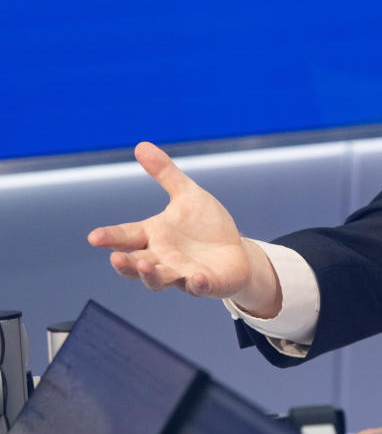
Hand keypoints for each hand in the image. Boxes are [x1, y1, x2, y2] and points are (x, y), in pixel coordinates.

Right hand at [88, 142, 279, 314]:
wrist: (234, 252)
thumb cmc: (205, 226)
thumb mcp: (187, 195)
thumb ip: (165, 174)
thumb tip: (141, 145)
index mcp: (153, 236)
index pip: (126, 236)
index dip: (110, 237)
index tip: (94, 237)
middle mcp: (162, 259)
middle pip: (136, 266)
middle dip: (126, 264)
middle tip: (116, 258)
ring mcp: (181, 274)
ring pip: (160, 281)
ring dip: (152, 276)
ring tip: (147, 266)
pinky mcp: (205, 284)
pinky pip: (198, 287)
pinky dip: (195, 283)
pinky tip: (195, 276)